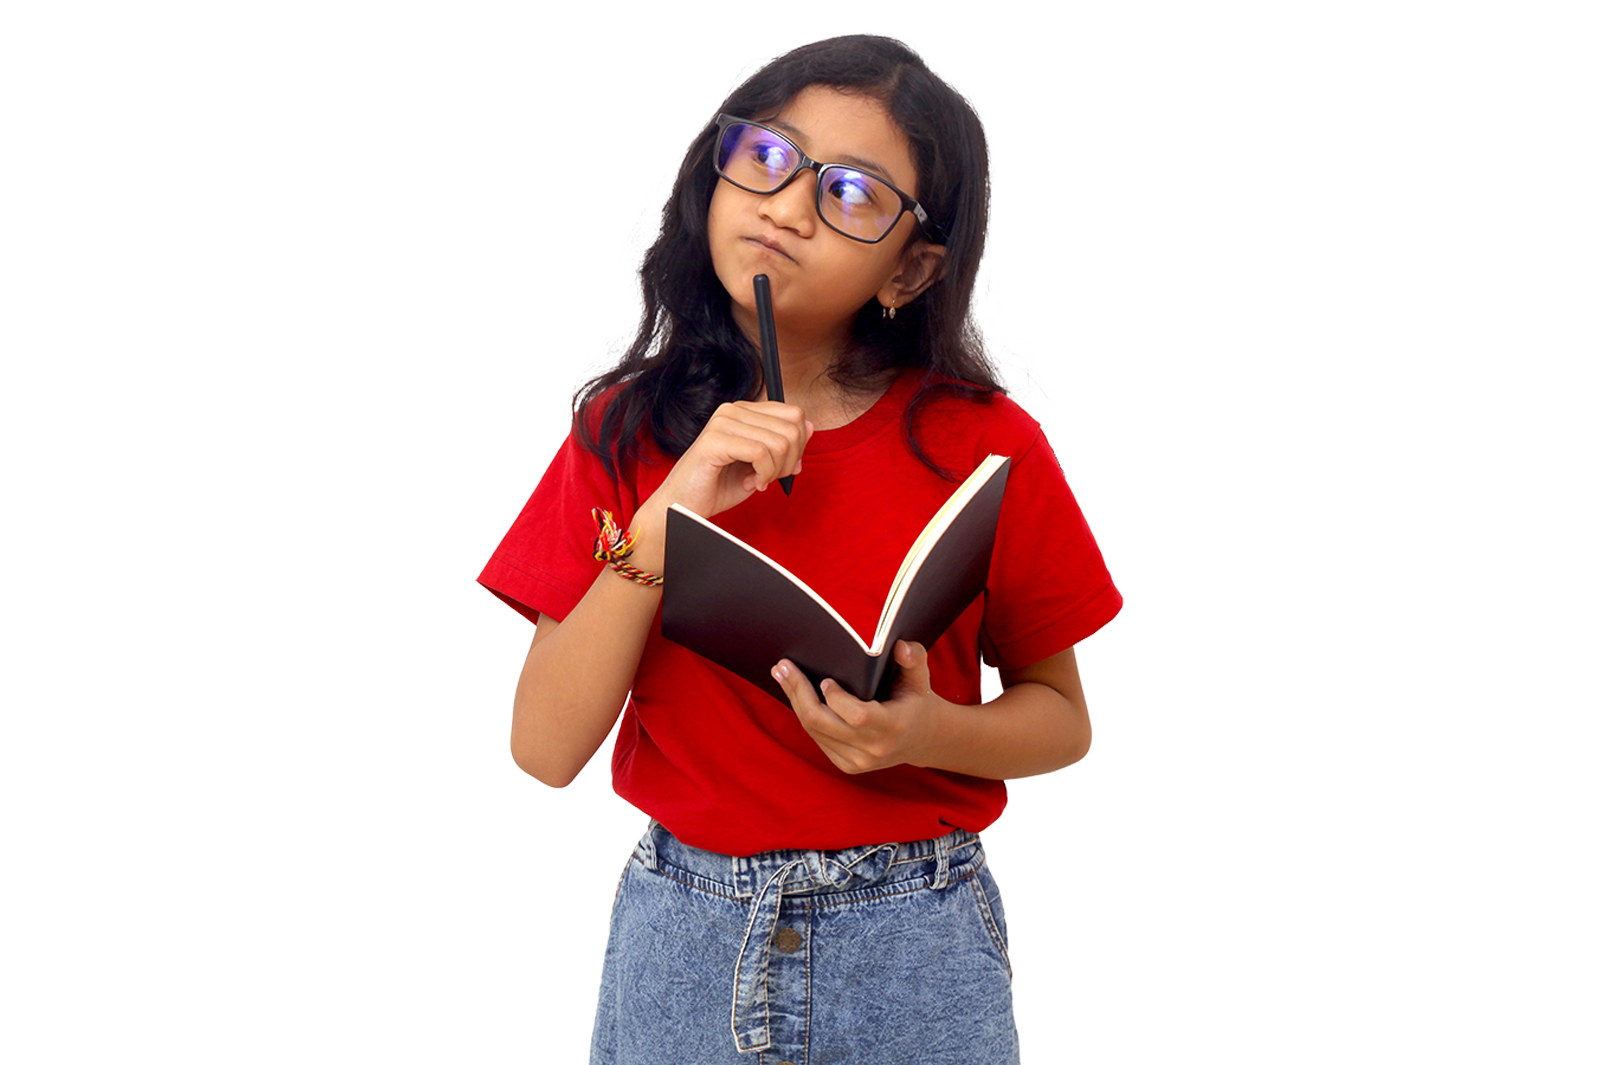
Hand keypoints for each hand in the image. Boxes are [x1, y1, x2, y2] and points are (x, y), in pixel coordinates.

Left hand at [771, 640, 943, 774]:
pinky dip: (805, 716)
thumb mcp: (920, 678)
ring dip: (795, 702)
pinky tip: (797, 695)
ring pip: (814, 731)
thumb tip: (899, 646)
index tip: (826, 680)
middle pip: (823, 722)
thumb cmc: (917, 701)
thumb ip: (915, 658)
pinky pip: (818, 739)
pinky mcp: (847, 766)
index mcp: (893, 727)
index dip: (836, 699)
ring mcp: (858, 762)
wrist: (923, 740)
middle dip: (799, 692)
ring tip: (783, 675)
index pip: (857, 716)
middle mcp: (873, 750)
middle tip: (782, 667)